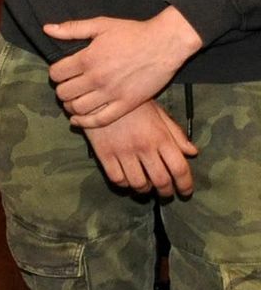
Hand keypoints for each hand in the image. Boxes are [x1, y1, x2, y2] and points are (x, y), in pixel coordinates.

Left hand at [46, 6, 200, 127]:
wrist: (164, 44)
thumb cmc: (132, 33)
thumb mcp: (100, 25)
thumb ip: (72, 29)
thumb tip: (47, 29)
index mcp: (87, 59)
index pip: (56, 74)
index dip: (55, 74)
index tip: (61, 73)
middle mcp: (97, 78)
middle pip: (64, 93)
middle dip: (61, 90)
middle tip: (67, 87)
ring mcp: (112, 94)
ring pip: (78, 108)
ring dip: (70, 106)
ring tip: (73, 101)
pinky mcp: (127, 104)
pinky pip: (100, 120)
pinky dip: (85, 122)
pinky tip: (78, 120)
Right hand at [80, 97, 197, 197]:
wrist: (98, 96)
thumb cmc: (131, 104)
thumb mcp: (158, 113)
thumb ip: (176, 134)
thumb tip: (192, 152)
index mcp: (160, 136)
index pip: (179, 169)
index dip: (185, 185)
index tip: (185, 191)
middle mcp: (143, 146)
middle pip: (161, 181)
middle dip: (166, 192)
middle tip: (166, 193)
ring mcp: (123, 151)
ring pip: (139, 184)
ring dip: (145, 190)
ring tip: (146, 187)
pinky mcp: (104, 154)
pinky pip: (117, 179)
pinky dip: (124, 184)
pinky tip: (127, 179)